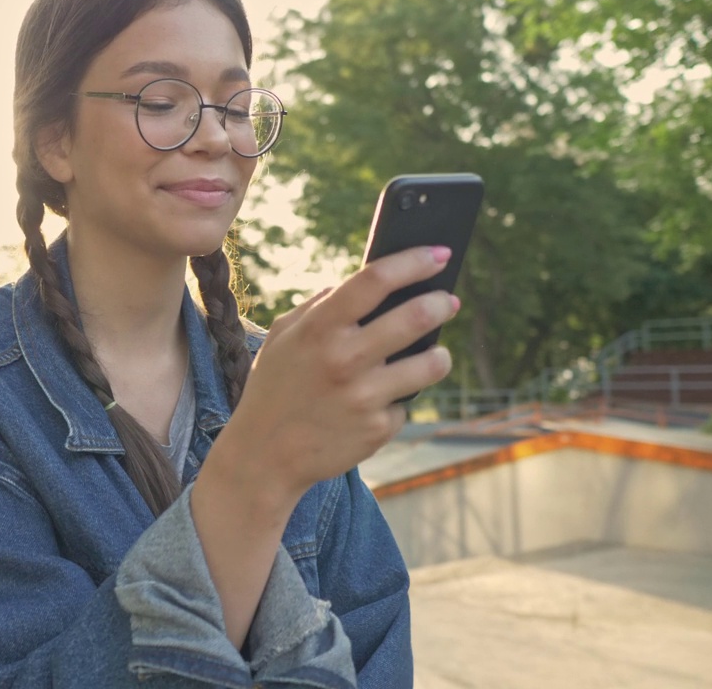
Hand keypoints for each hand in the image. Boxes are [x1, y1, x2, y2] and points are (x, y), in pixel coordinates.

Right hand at [215, 245, 457, 500]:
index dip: (414, 261)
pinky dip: (399, 399)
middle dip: (441, 303)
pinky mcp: (377, 429)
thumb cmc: (274, 389)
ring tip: (434, 354)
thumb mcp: (282, 337)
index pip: (375, 280)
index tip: (439, 253)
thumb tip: (366, 284)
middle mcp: (344, 359)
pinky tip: (378, 403)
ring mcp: (364, 397)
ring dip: (438, 355)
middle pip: (415, 317)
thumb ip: (320, 306)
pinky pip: (406, 403)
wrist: (264, 456)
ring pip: (431, 364)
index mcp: (320, 328)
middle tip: (448, 301)